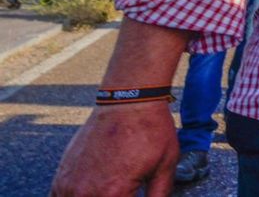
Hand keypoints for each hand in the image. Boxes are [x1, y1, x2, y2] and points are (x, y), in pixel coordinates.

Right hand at [49, 101, 177, 196]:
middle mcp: (86, 193)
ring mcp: (70, 185)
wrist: (127, 102)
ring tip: (108, 189)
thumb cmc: (149, 130)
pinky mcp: (62, 175)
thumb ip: (159, 195)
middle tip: (122, 190)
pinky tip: (87, 193)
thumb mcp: (166, 166)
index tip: (134, 193)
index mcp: (113, 194)